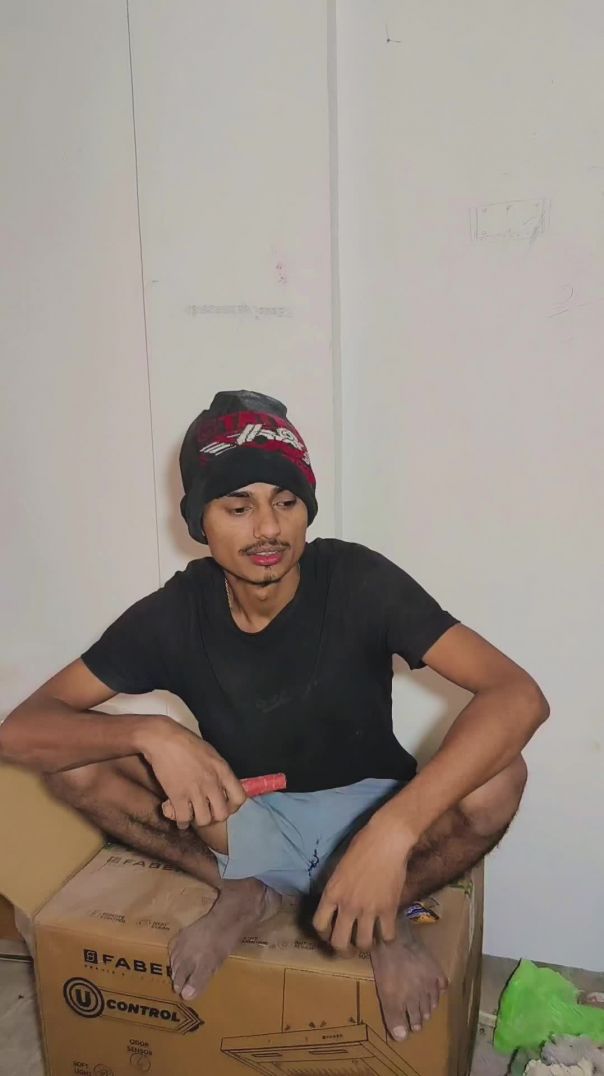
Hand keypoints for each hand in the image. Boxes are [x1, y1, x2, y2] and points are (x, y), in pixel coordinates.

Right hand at [140, 718, 245, 829]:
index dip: (232, 806)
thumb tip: (220, 785)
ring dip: (197, 819)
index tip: (223, 804)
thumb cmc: (186, 742)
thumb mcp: (211, 753)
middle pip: (222, 814)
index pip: (240, 797)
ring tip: (191, 814)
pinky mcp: (177, 796)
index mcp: (223, 770)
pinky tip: (178, 816)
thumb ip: (217, 771)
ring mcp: (195, 790)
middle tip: (205, 811)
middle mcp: (212, 783)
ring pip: (203, 820)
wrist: (163, 738)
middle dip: (213, 816)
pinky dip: (181, 821)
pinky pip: (184, 819)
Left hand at [312, 812, 412, 951]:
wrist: (386, 840)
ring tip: (368, 942)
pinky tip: (386, 932)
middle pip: (339, 942)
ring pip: (364, 944)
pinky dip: (387, 937)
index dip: (323, 934)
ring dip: (365, 946)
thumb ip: (337, 889)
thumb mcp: (340, 868)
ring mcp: (368, 910)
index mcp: (332, 893)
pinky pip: (387, 936)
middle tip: (348, 948)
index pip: (319, 925)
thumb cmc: (362, 846)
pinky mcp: (388, 910)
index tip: (330, 933)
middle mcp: (347, 905)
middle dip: (342, 950)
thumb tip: (338, 904)